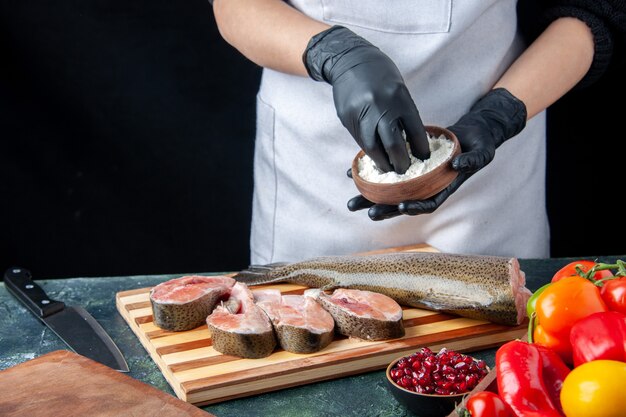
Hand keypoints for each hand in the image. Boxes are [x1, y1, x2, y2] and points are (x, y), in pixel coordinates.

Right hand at [303, 26, 428, 173]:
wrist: (349, 59)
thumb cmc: (379, 73)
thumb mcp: (397, 88)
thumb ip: (402, 113)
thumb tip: (409, 141)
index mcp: (399, 97)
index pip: (414, 130)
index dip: (420, 148)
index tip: (423, 157)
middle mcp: (380, 106)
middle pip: (393, 144)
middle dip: (400, 162)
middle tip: (404, 170)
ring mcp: (361, 113)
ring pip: (373, 147)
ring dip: (382, 161)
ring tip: (388, 168)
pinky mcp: (347, 118)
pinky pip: (360, 140)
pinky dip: (370, 150)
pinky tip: (375, 155)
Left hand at [347, 88, 526, 219]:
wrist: (472, 133)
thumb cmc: (480, 144)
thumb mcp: (483, 152)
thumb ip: (473, 160)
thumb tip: (459, 166)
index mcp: (444, 188)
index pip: (429, 203)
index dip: (415, 206)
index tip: (401, 205)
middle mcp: (427, 187)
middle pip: (404, 202)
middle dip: (385, 209)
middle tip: (366, 213)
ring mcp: (416, 178)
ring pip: (390, 191)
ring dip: (371, 197)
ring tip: (352, 202)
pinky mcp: (407, 165)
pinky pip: (387, 173)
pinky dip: (370, 174)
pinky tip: (353, 174)